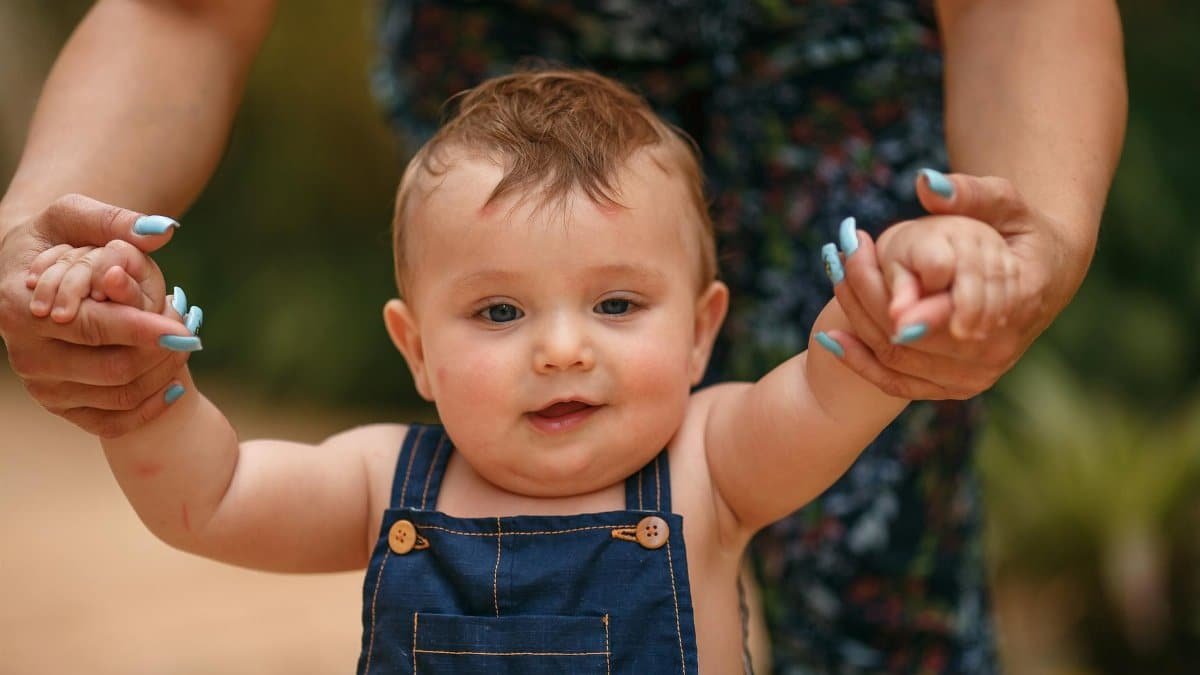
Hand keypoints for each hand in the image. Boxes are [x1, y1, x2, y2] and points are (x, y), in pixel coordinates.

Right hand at [0, 194, 197, 435]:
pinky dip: (148, 408)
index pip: (93, 327)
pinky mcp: (59, 406)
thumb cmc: (55, 239)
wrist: (30, 274)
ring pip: (119, 396)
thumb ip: (115, 221)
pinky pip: (111, 422)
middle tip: (190, 332)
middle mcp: (27, 355)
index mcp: (20, 309)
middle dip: (161, 353)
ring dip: (162, 375)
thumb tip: (163, 231)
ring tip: (184, 348)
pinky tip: (175, 385)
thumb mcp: (74, 216)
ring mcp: (42, 386)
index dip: (143, 329)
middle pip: (113, 368)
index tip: (184, 329)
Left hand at [821, 170, 1075, 399]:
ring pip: (905, 360)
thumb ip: (969, 193)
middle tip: (841, 264)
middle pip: (925, 338)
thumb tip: (926, 183)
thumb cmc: (1019, 231)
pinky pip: (900, 382)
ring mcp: (978, 373)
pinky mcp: (955, 386)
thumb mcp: (1004, 203)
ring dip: (862, 324)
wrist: (1039, 276)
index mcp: (1023, 299)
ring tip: (836, 280)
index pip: (966, 311)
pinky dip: (862, 363)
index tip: (888, 300)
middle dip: (877, 305)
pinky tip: (831, 338)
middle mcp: (1000, 346)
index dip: (926, 310)